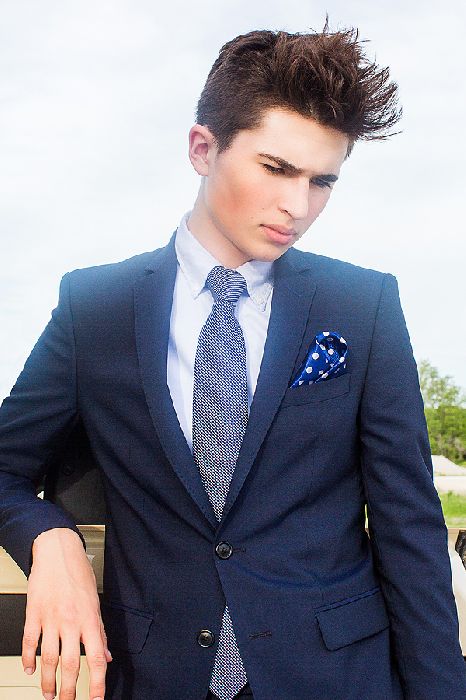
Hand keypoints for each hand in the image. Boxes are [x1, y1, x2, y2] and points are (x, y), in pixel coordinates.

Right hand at [23, 527, 111, 699]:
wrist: (58, 551)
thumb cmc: (78, 573)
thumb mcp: (95, 601)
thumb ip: (100, 631)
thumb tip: (108, 655)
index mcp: (90, 618)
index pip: (97, 657)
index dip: (98, 682)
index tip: (98, 699)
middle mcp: (71, 621)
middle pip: (71, 664)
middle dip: (70, 690)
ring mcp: (51, 618)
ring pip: (48, 659)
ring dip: (48, 681)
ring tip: (49, 694)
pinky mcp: (34, 614)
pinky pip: (29, 642)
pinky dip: (28, 659)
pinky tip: (30, 669)